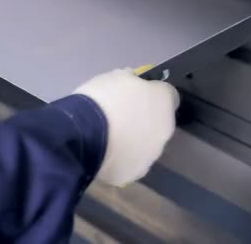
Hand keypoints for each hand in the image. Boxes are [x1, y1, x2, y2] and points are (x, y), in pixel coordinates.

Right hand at [75, 69, 179, 185]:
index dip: (149, 93)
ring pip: (144, 147)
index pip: (166, 94)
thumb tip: (131, 82)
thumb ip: (129, 80)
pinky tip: (102, 154)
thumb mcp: (114, 76)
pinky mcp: (131, 174)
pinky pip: (127, 163)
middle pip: (157, 123)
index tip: (133, 94)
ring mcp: (149, 156)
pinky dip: (118, 159)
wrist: (83, 135)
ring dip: (132, 142)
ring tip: (107, 139)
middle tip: (117, 117)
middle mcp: (164, 131)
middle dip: (142, 120)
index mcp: (163, 102)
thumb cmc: (101, 99)